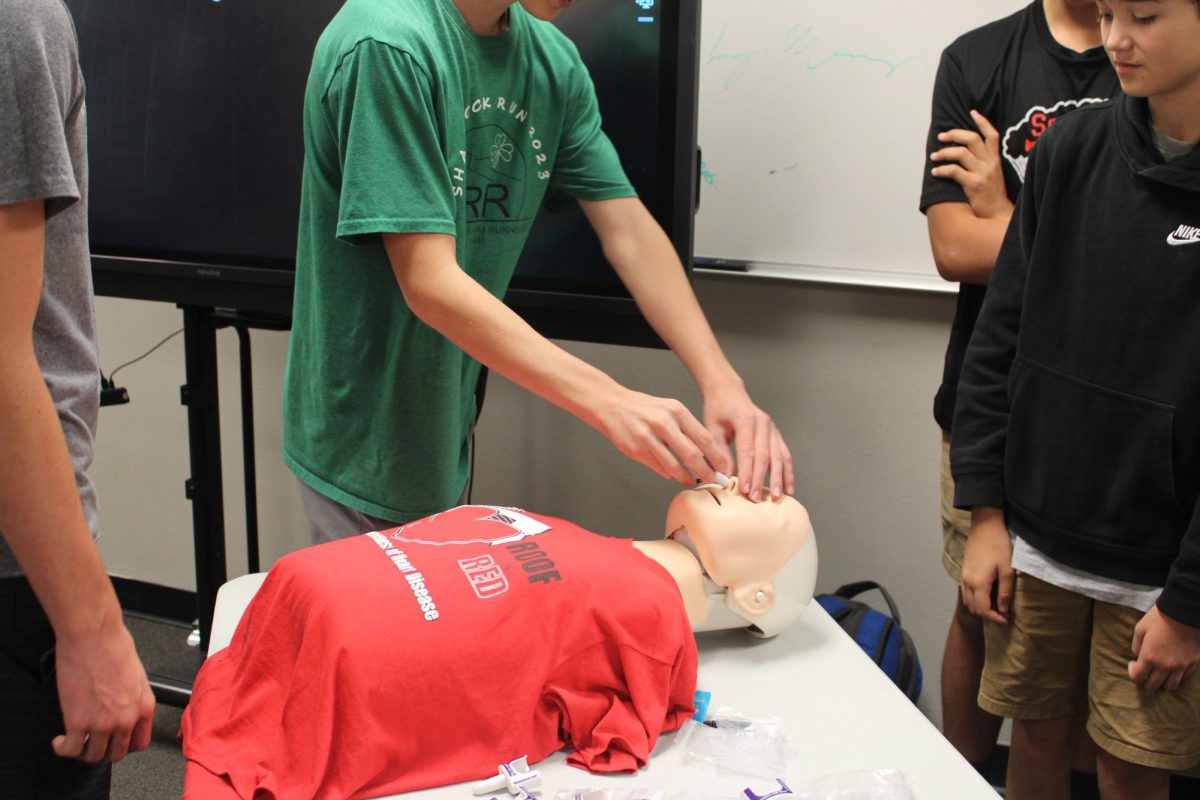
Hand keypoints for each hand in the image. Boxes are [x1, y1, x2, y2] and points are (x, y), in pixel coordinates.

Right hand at [53, 622, 155, 762]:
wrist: (93, 635)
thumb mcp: (136, 675)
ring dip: (83, 752)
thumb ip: (132, 697)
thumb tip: (124, 706)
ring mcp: (102, 723)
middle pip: (117, 753)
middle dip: (104, 749)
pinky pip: (70, 749)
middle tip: (93, 741)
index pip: (140, 742)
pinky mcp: (77, 722)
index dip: (125, 744)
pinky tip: (60, 741)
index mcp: (144, 706)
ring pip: (93, 756)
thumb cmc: (113, 645)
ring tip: (75, 741)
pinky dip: (63, 749)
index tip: (115, 741)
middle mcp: (126, 719)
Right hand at [598, 388, 730, 486]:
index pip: (704, 438)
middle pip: (692, 454)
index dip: (716, 456)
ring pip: (674, 466)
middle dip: (706, 471)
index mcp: (676, 411)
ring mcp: (648, 437)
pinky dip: (668, 473)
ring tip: (692, 481)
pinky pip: (658, 467)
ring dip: (686, 477)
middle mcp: (663, 423)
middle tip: (713, 480)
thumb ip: (686, 429)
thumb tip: (704, 454)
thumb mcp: (669, 409)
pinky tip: (673, 475)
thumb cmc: (644, 409)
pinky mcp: (636, 449)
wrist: (612, 405)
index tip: (723, 467)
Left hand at [703, 384, 792, 500]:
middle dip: (761, 479)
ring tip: (777, 497)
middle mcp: (763, 423)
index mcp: (746, 420)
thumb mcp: (713, 428)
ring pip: (779, 456)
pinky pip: (784, 454)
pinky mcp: (776, 434)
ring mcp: (772, 428)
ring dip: (779, 478)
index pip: (748, 451)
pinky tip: (788, 487)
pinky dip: (787, 471)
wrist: (728, 391)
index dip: (747, 472)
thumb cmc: (718, 410)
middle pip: (765, 456)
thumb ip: (720, 452)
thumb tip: (724, 477)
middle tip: (757, 498)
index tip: (745, 490)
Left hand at [930, 110, 1012, 220]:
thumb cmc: (992, 196)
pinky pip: (954, 171)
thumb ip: (984, 162)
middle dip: (954, 134)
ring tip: (934, 156)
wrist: (997, 215)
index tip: (972, 112)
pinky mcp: (974, 184)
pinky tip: (935, 172)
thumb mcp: (993, 175)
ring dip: (944, 152)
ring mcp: (983, 173)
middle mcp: (990, 163)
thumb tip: (965, 153)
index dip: (982, 122)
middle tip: (941, 137)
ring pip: (961, 153)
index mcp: (996, 160)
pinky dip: (942, 170)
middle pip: (972, 139)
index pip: (992, 134)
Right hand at [960, 506, 1012, 623]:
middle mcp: (967, 582)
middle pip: (973, 608)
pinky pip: (966, 592)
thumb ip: (1005, 591)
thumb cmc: (999, 545)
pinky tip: (988, 594)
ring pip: (968, 601)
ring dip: (981, 607)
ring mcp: (963, 576)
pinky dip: (975, 599)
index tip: (1007, 619)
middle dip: (987, 615)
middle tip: (1003, 614)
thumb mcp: (1007, 569)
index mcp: (978, 583)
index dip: (995, 618)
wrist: (984, 526)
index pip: (983, 610)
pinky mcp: (964, 571)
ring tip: (996, 606)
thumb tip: (1003, 609)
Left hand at [1128, 606, 1199, 690]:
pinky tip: (1173, 668)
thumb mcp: (1141, 628)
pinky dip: (1177, 676)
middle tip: (1145, 671)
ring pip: (1170, 686)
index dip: (1132, 673)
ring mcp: (1181, 666)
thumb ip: (1136, 645)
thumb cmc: (1160, 618)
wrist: (1185, 613)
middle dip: (1145, 680)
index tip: (1133, 664)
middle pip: (1153, 685)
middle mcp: (1165, 666)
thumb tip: (1137, 656)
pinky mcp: (1193, 663)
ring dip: (1162, 682)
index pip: (1137, 677)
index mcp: (1149, 657)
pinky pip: (1184, 677)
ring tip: (1159, 673)